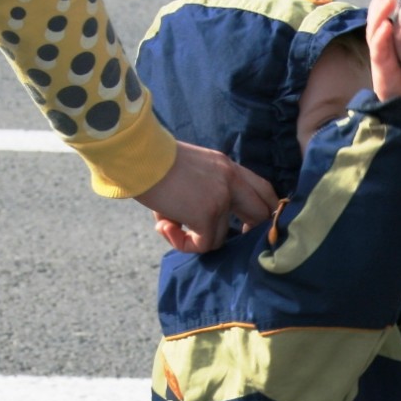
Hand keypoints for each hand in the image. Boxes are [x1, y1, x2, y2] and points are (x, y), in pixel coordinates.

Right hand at [134, 142, 278, 253]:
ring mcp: (221, 198)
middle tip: (221, 236)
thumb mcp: (190, 169)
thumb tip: (201, 225)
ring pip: (221, 236)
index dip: (263, 210)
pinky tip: (164, 228)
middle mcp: (230, 180)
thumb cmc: (153, 162)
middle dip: (250, 232)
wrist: (138, 156)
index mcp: (227, 166)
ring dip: (194, 237)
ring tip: (166, 223)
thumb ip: (204, 189)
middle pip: (261, 213)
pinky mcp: (206, 215)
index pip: (262, 189)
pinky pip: (203, 245)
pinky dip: (183, 243)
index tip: (249, 224)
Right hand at [366, 0, 400, 103]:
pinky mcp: (381, 69)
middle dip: (380, 0)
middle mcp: (380, 45)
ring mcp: (379, 56)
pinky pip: (378, 50)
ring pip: (374, 30)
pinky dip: (381, 37)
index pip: (381, 15)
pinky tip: (387, 25)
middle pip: (375, 18)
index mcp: (387, 40)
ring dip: (380, 13)